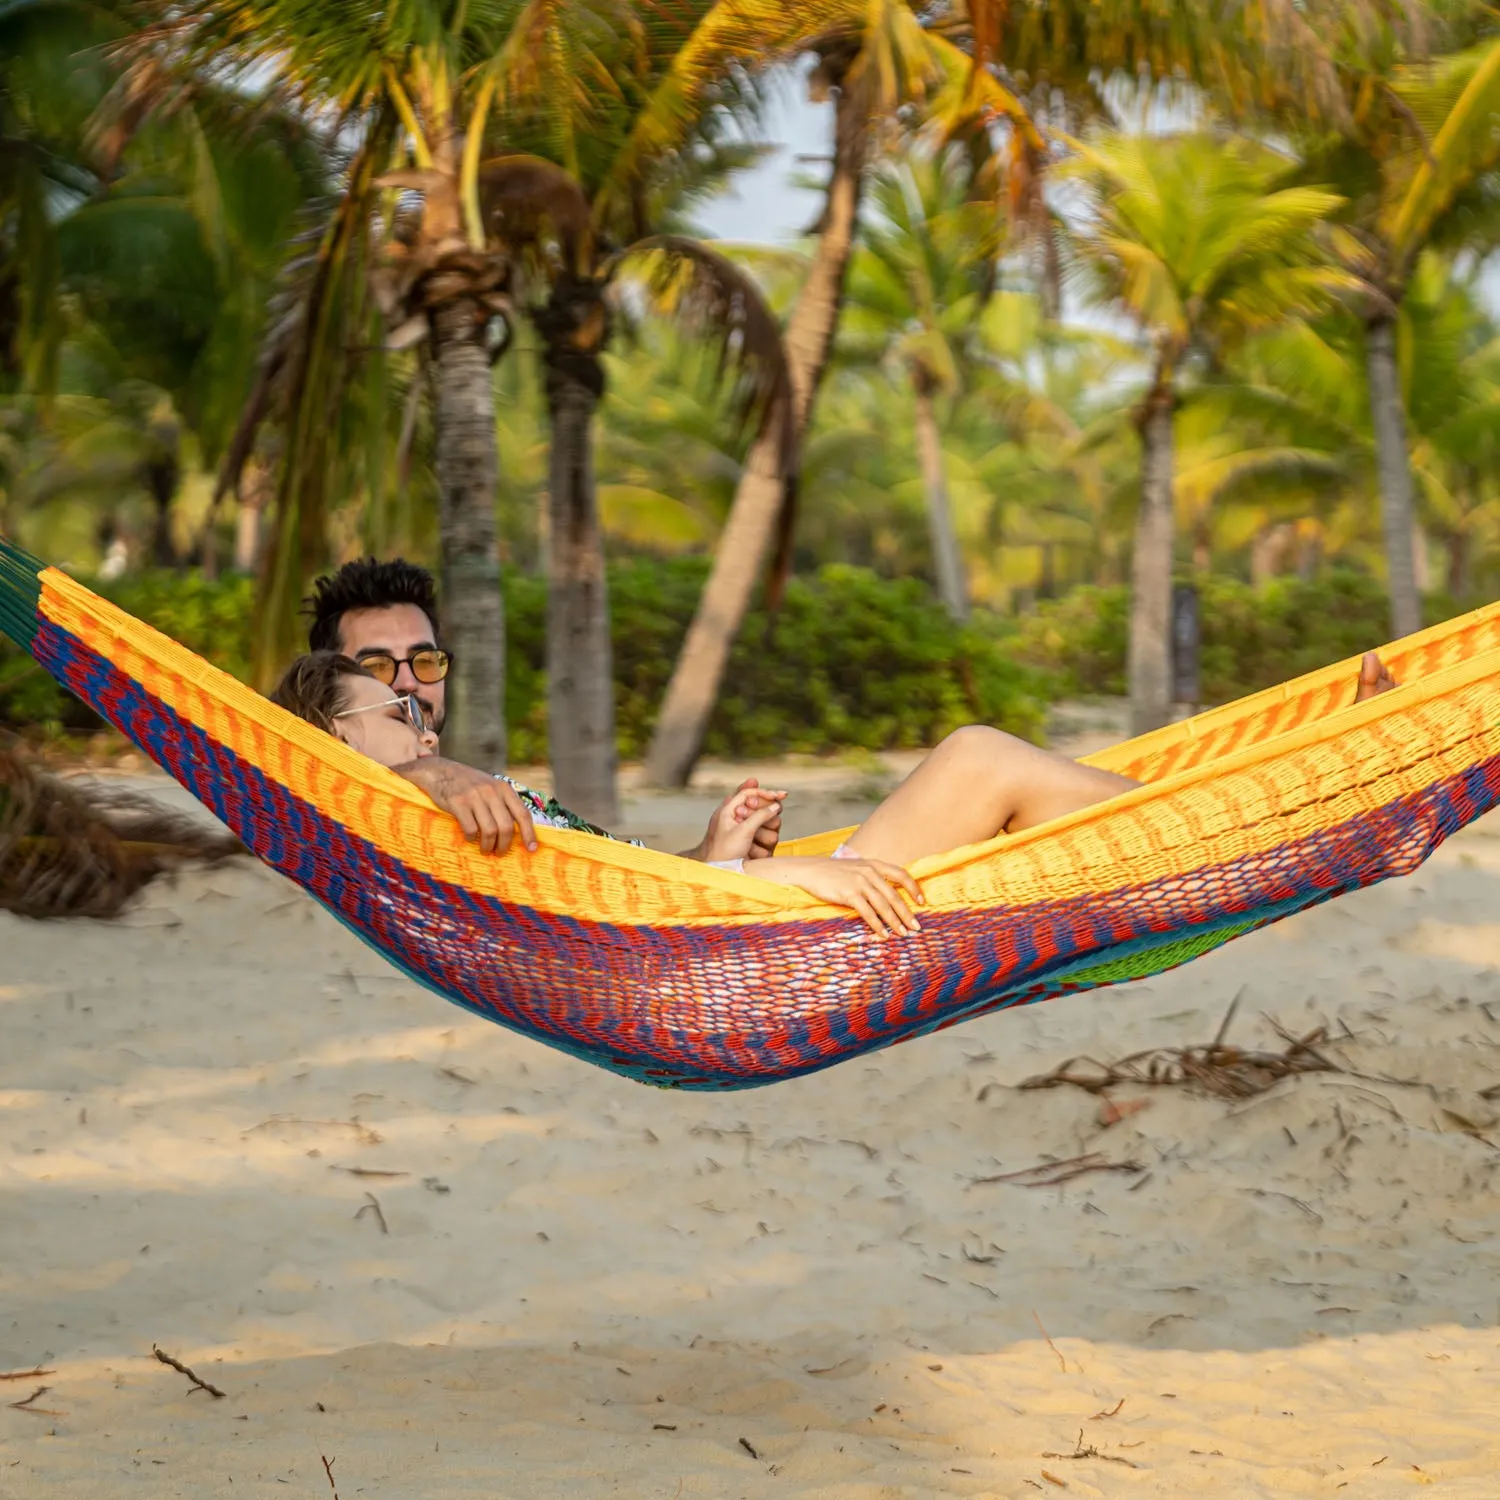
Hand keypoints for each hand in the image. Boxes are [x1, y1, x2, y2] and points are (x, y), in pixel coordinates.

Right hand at [391, 757, 536, 854]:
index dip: (529, 834)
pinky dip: (472, 839)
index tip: (532, 849)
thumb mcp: (491, 787)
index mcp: (504, 788)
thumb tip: (518, 832)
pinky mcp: (458, 803)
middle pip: (506, 827)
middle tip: (499, 853)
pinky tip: (470, 839)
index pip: (523, 814)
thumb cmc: (470, 784)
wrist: (441, 771)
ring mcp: (475, 797)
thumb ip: (504, 803)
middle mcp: (492, 792)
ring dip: (488, 846)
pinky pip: (471, 829)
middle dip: (504, 845)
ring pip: (490, 831)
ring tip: (485, 850)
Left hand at [685, 778, 786, 861]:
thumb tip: (776, 806)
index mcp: (732, 810)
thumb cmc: (722, 852)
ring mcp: (753, 833)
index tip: (781, 796)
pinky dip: (762, 848)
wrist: (721, 874)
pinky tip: (750, 853)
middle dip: (764, 819)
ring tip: (749, 845)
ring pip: (773, 826)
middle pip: (767, 809)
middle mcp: (743, 819)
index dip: (766, 793)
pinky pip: (772, 842)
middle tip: (750, 828)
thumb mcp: (741, 830)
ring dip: (763, 836)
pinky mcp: (760, 845)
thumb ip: (760, 815)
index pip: (752, 793)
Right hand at [742, 855, 922, 938]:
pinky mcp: (848, 893)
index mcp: (873, 864)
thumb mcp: (854, 868)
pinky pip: (868, 912)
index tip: (921, 902)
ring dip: (895, 921)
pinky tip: (883, 934)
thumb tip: (886, 894)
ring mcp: (859, 882)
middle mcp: (869, 871)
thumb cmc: (832, 873)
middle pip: (894, 894)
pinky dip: (877, 925)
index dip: (913, 888)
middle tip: (916, 927)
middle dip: (907, 913)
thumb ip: (871, 877)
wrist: (809, 870)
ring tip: (903, 934)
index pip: (901, 874)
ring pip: (883, 905)